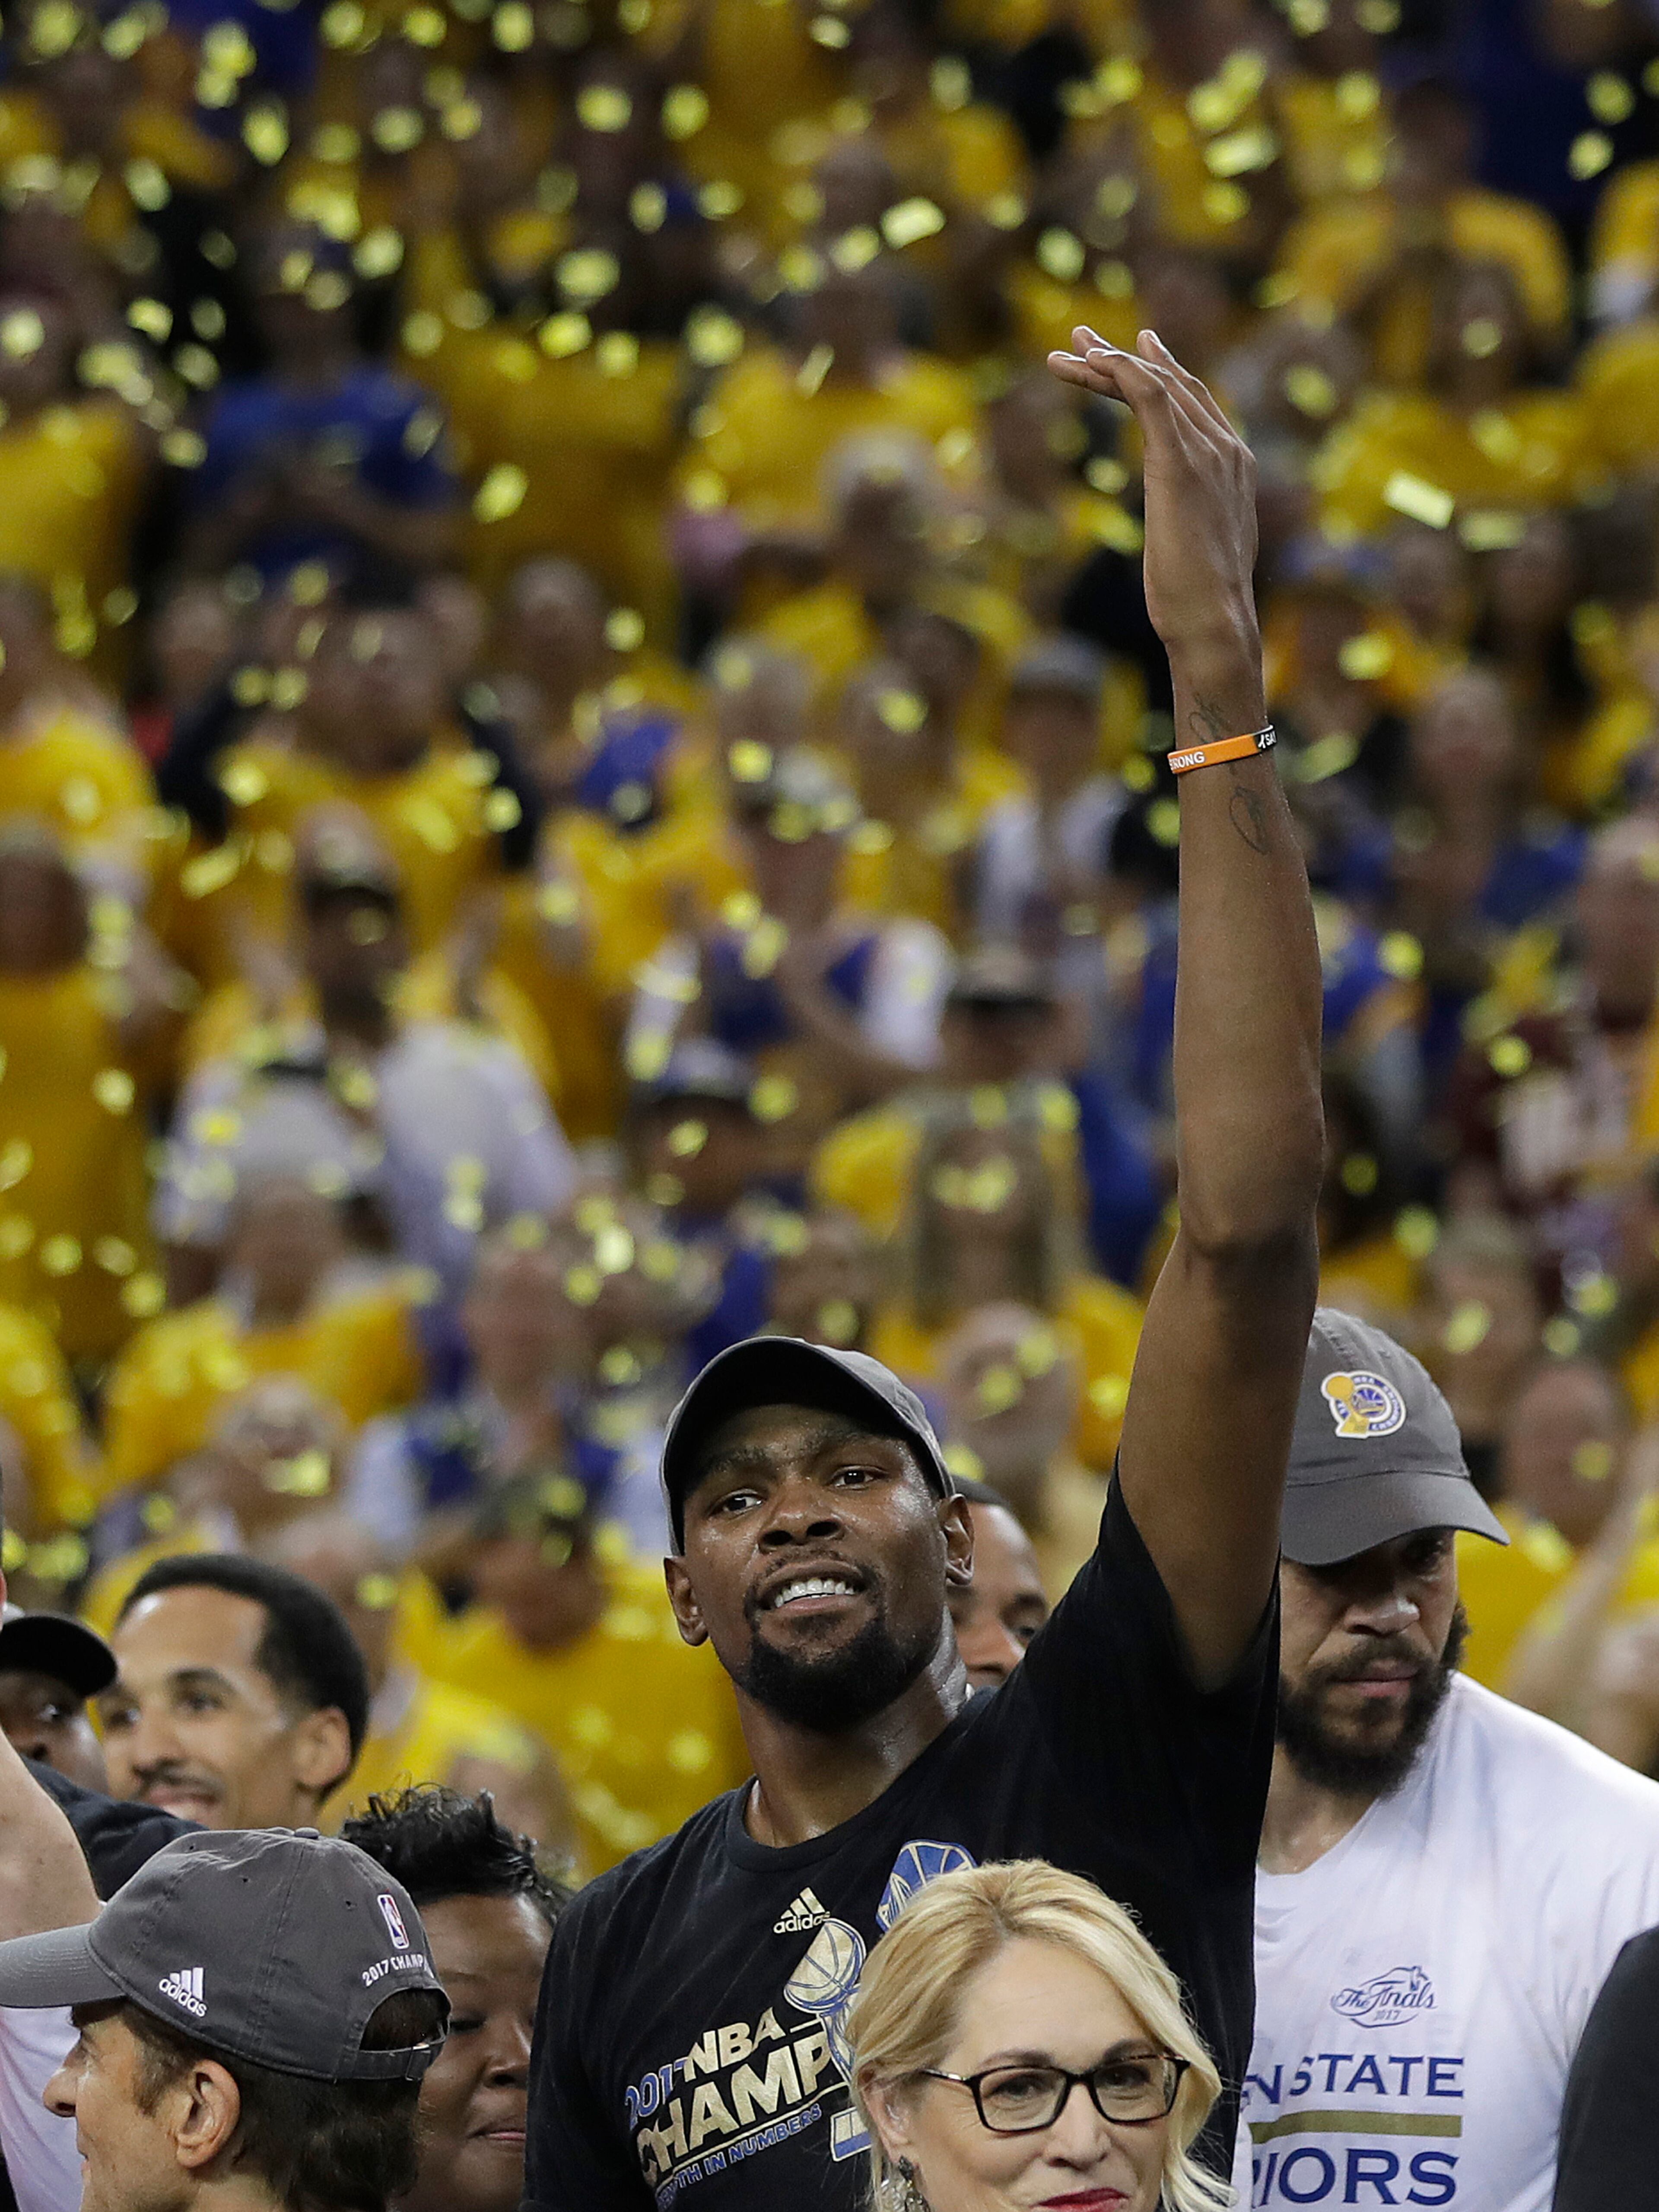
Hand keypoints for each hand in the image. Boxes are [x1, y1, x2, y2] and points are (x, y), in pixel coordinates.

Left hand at [1049, 327, 1257, 667]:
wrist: (1214, 622)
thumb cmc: (1201, 603)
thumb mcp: (1198, 550)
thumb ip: (1194, 520)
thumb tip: (1181, 527)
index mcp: (1234, 468)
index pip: (1194, 406)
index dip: (1159, 376)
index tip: (1129, 357)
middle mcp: (1226, 449)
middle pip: (1173, 386)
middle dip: (1128, 359)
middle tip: (1085, 339)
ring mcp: (1208, 452)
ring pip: (1154, 386)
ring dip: (1106, 364)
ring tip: (1064, 353)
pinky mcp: (1180, 462)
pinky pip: (1150, 397)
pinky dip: (1122, 372)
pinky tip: (1093, 361)